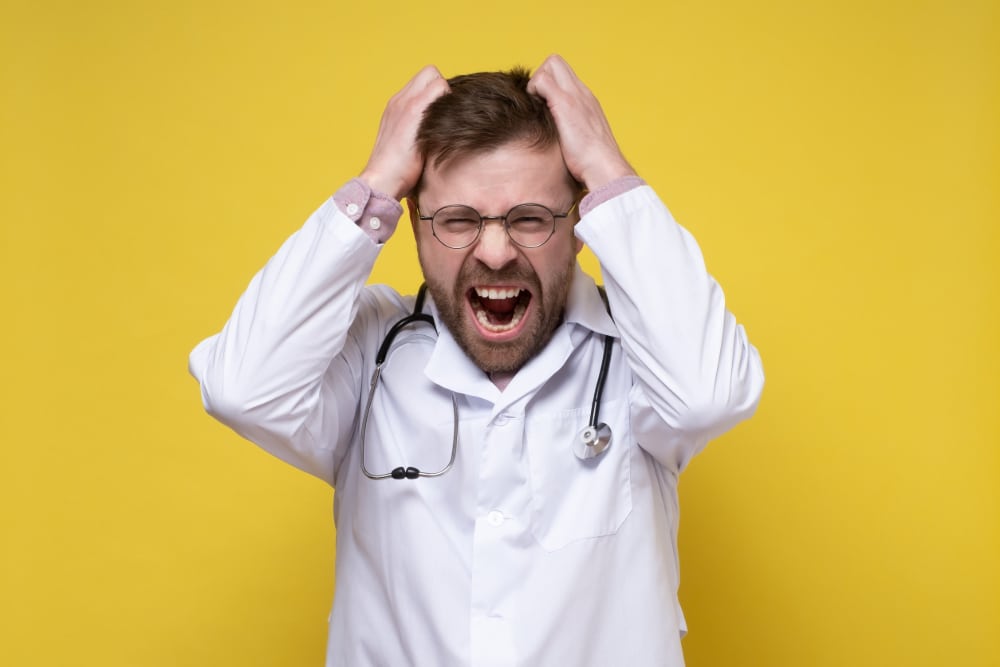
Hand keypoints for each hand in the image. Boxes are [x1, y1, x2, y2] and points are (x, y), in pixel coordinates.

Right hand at [359, 66, 449, 199]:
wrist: (381, 180)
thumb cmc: (396, 173)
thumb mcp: (404, 146)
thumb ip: (416, 132)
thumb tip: (438, 135)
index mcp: (395, 107)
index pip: (421, 82)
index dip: (436, 93)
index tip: (442, 114)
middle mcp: (398, 100)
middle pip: (429, 73)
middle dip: (443, 89)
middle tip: (448, 114)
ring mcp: (405, 103)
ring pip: (435, 77)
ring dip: (446, 95)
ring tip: (449, 120)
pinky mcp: (413, 109)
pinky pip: (439, 87)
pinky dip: (449, 100)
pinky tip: (450, 123)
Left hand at [527, 55, 634, 189]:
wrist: (604, 167)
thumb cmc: (593, 163)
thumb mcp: (584, 141)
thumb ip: (574, 131)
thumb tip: (563, 140)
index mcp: (587, 101)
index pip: (565, 75)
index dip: (549, 83)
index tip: (542, 105)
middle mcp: (582, 93)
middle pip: (556, 62)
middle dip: (540, 76)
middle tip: (536, 103)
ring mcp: (575, 95)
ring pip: (551, 63)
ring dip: (536, 82)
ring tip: (536, 108)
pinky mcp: (565, 103)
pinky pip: (542, 79)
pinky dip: (534, 90)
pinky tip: (536, 112)